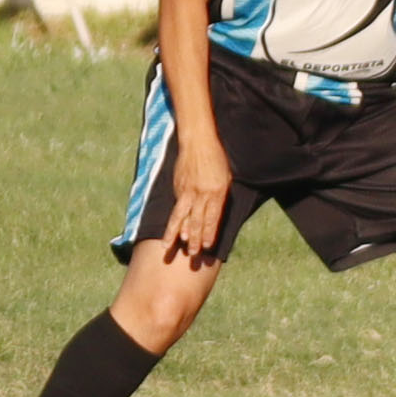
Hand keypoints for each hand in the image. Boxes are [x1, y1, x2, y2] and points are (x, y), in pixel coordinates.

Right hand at [164, 132, 235, 259]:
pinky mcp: (178, 188)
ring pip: (181, 216)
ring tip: (169, 247)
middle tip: (192, 254)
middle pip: (197, 220)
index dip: (210, 232)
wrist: (198, 142)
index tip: (207, 246)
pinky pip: (176, 208)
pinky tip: (171, 231)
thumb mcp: (226, 178)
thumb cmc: (217, 159)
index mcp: (217, 191)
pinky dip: (173, 221)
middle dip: (194, 239)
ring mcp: (188, 191)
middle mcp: (202, 193)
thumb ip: (220, 197)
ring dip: (175, 233)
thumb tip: (213, 215)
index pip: (213, 217)